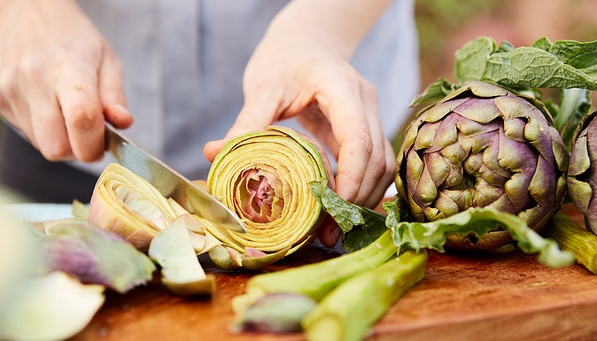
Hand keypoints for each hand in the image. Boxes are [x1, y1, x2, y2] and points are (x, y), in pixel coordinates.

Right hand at [0, 0, 131, 161]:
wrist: (25, 11)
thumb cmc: (74, 37)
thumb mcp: (106, 59)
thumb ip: (115, 96)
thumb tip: (123, 123)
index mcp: (68, 69)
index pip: (82, 121)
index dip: (95, 145)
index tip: (104, 145)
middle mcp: (34, 81)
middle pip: (56, 147)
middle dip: (78, 151)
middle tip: (89, 135)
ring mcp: (10, 91)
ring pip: (41, 145)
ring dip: (61, 140)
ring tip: (68, 113)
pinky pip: (27, 133)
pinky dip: (44, 130)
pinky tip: (49, 106)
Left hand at [204, 0, 396, 245]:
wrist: (307, 40)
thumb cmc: (284, 57)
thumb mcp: (263, 87)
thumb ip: (246, 122)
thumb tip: (214, 154)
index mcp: (341, 87)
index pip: (358, 138)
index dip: (351, 177)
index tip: (331, 208)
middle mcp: (365, 102)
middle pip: (377, 158)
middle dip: (356, 199)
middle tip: (328, 232)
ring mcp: (370, 115)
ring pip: (382, 165)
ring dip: (362, 200)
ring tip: (333, 231)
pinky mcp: (365, 129)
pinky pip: (373, 164)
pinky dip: (361, 190)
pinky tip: (341, 213)